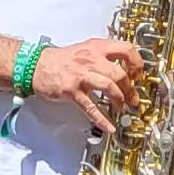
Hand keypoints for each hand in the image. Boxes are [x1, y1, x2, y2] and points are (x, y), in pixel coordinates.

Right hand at [34, 39, 150, 132]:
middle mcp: (91, 59)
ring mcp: (81, 76)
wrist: (36, 65)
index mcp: (97, 48)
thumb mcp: (86, 49)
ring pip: (109, 87)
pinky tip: (109, 127)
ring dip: (119, 100)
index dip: (136, 63)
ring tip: (122, 108)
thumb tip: (125, 66)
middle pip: (120, 73)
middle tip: (132, 98)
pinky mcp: (72, 91)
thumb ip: (104, 55)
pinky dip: (102, 119)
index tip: (137, 74)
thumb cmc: (62, 59)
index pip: (126, 49)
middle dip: (130, 89)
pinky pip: (90, 107)